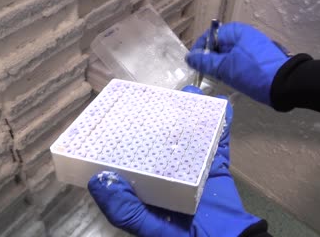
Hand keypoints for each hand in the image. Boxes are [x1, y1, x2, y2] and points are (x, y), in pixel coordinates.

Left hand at [88, 86, 261, 236]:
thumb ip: (126, 210)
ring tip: (189, 95)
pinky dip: (222, 124)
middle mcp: (171, 171)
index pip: (135, 155)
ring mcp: (196, 167)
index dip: (127, 134)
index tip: (121, 112)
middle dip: (162, 118)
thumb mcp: (149, 229)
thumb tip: (98, 179)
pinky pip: (219, 142)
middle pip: (164, 139)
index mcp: (150, 184)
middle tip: (160, 97)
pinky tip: (221, 106)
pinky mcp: (217, 167)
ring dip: (191, 115)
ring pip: (191, 135)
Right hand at [186, 22, 289, 105]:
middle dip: (210, 60)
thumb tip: (190, 58)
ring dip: (220, 67)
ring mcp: (252, 48)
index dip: (200, 50)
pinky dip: (231, 71)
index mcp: (236, 31)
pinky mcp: (258, 60)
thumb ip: (206, 62)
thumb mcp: (226, 68)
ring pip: (228, 56)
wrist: (286, 85)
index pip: (210, 36)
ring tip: (215, 80)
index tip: (193, 65)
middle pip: (219, 46)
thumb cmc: (253, 72)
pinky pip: (238, 62)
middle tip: (203, 75)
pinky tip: (229, 82)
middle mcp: (245, 36)